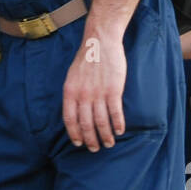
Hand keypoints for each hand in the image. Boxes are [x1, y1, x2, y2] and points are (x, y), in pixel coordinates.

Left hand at [62, 32, 126, 150]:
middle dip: (90, 140)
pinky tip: (120, 131)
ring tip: (109, 143)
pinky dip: (118, 124)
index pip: (70, 120)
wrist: (100, 41)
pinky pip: (115, 113)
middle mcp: (83, 95)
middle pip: (86, 124)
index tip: (78, 143)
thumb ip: (73, 94)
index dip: (74, 134)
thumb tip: (74, 112)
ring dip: (106, 136)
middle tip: (95, 148)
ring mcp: (98, 93)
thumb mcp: (72, 76)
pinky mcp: (113, 90)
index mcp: (70, 92)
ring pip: (101, 122)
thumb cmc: (87, 59)